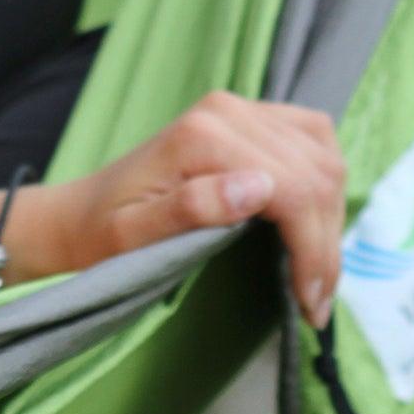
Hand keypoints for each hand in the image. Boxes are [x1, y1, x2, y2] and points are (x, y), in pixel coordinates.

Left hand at [47, 92, 346, 327]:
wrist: (82, 212)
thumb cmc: (104, 232)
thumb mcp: (135, 236)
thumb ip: (192, 209)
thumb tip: (256, 188)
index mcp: (201, 136)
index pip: (292, 190)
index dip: (312, 251)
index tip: (309, 304)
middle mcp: (226, 111)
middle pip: (317, 177)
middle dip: (325, 246)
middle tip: (315, 303)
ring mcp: (240, 110)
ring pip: (325, 161)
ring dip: (330, 222)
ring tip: (316, 277)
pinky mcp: (250, 119)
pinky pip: (315, 143)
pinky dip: (325, 188)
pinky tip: (313, 227)